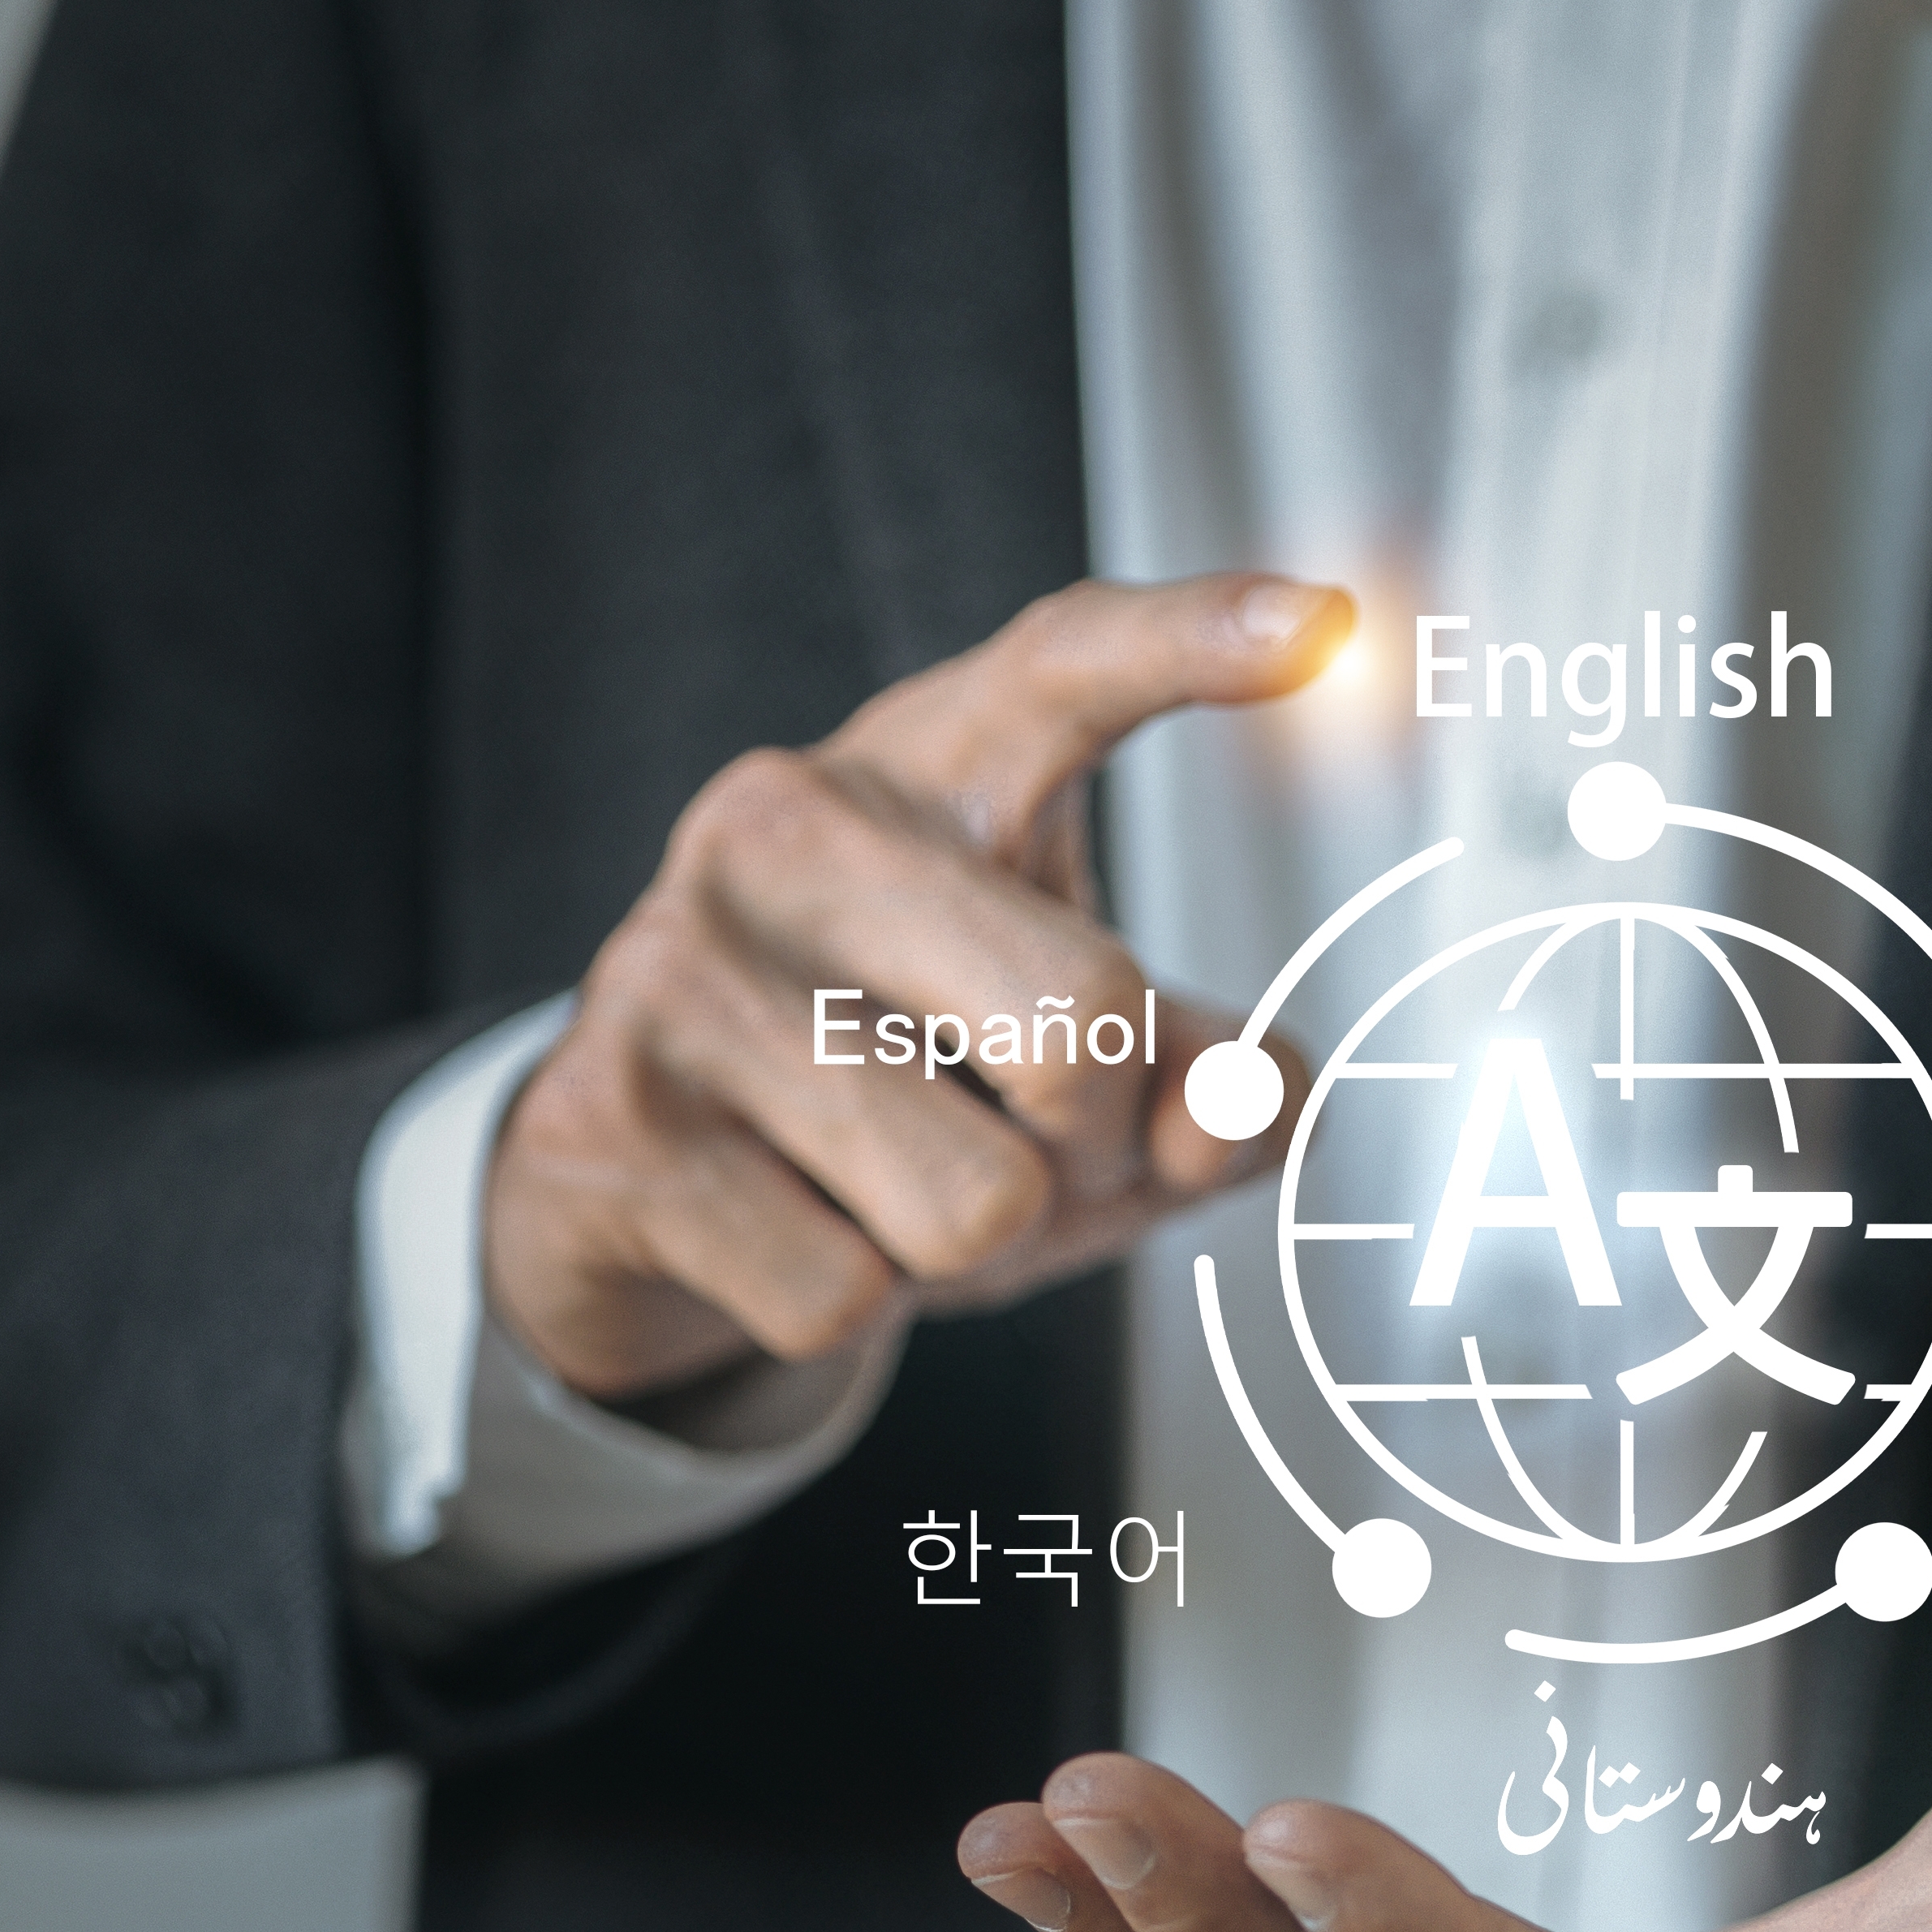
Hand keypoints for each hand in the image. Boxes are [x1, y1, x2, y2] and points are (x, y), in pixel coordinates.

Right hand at [486, 572, 1351, 1399]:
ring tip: (882, 1192)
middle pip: (1088, 1026)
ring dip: (967, 1251)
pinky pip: (843, 1298)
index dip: (1196, 643)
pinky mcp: (603, 1118)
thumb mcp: (1084, 1082)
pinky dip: (844, 1307)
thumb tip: (1239, 1119)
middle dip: (1094, 1151)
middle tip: (1020, 1147)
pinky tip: (776, 1230)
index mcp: (929, 770)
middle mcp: (788, 825)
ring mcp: (677, 962)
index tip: (1328, 625)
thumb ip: (1210, 1085)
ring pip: (974, 1203)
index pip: (1070, 670)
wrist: (620, 1183)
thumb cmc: (900, 1094)